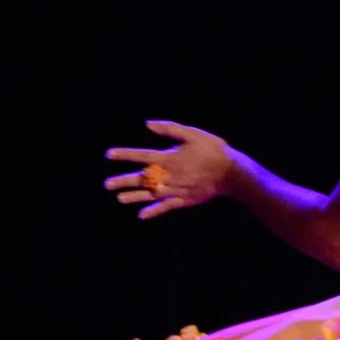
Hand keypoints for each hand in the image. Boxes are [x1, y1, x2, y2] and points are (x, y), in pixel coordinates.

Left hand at [103, 120, 233, 218]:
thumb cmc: (213, 150)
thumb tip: (147, 124)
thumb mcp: (193, 134)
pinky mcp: (185, 200)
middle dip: (124, 181)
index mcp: (170, 158)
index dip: (125, 154)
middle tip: (107, 184)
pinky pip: (166, 207)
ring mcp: (177, 189)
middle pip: (143, 179)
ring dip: (135, 196)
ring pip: (151, 194)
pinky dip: (154, 211)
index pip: (143, 156)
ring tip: (119, 198)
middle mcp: (170, 175)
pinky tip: (142, 215)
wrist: (232, 172)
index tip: (109, 154)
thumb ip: (170, 128)